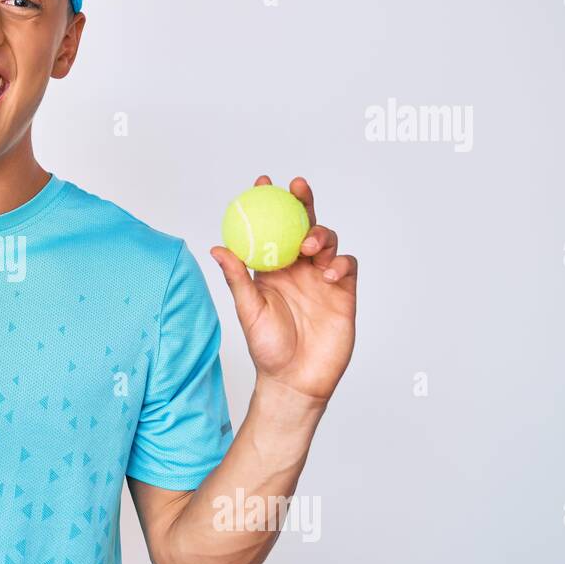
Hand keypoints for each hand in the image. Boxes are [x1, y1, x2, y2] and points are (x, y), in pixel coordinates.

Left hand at [209, 175, 355, 402]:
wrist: (295, 380)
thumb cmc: (267, 348)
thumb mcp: (248, 311)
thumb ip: (237, 279)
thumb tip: (217, 248)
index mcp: (272, 269)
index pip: (271, 229)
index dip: (268, 204)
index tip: (262, 183)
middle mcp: (298, 269)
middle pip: (303, 225)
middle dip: (302, 201)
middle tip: (296, 187)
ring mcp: (322, 279)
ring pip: (327, 241)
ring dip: (319, 234)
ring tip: (308, 247)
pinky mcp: (343, 292)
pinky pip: (347, 265)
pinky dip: (339, 262)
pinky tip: (327, 272)